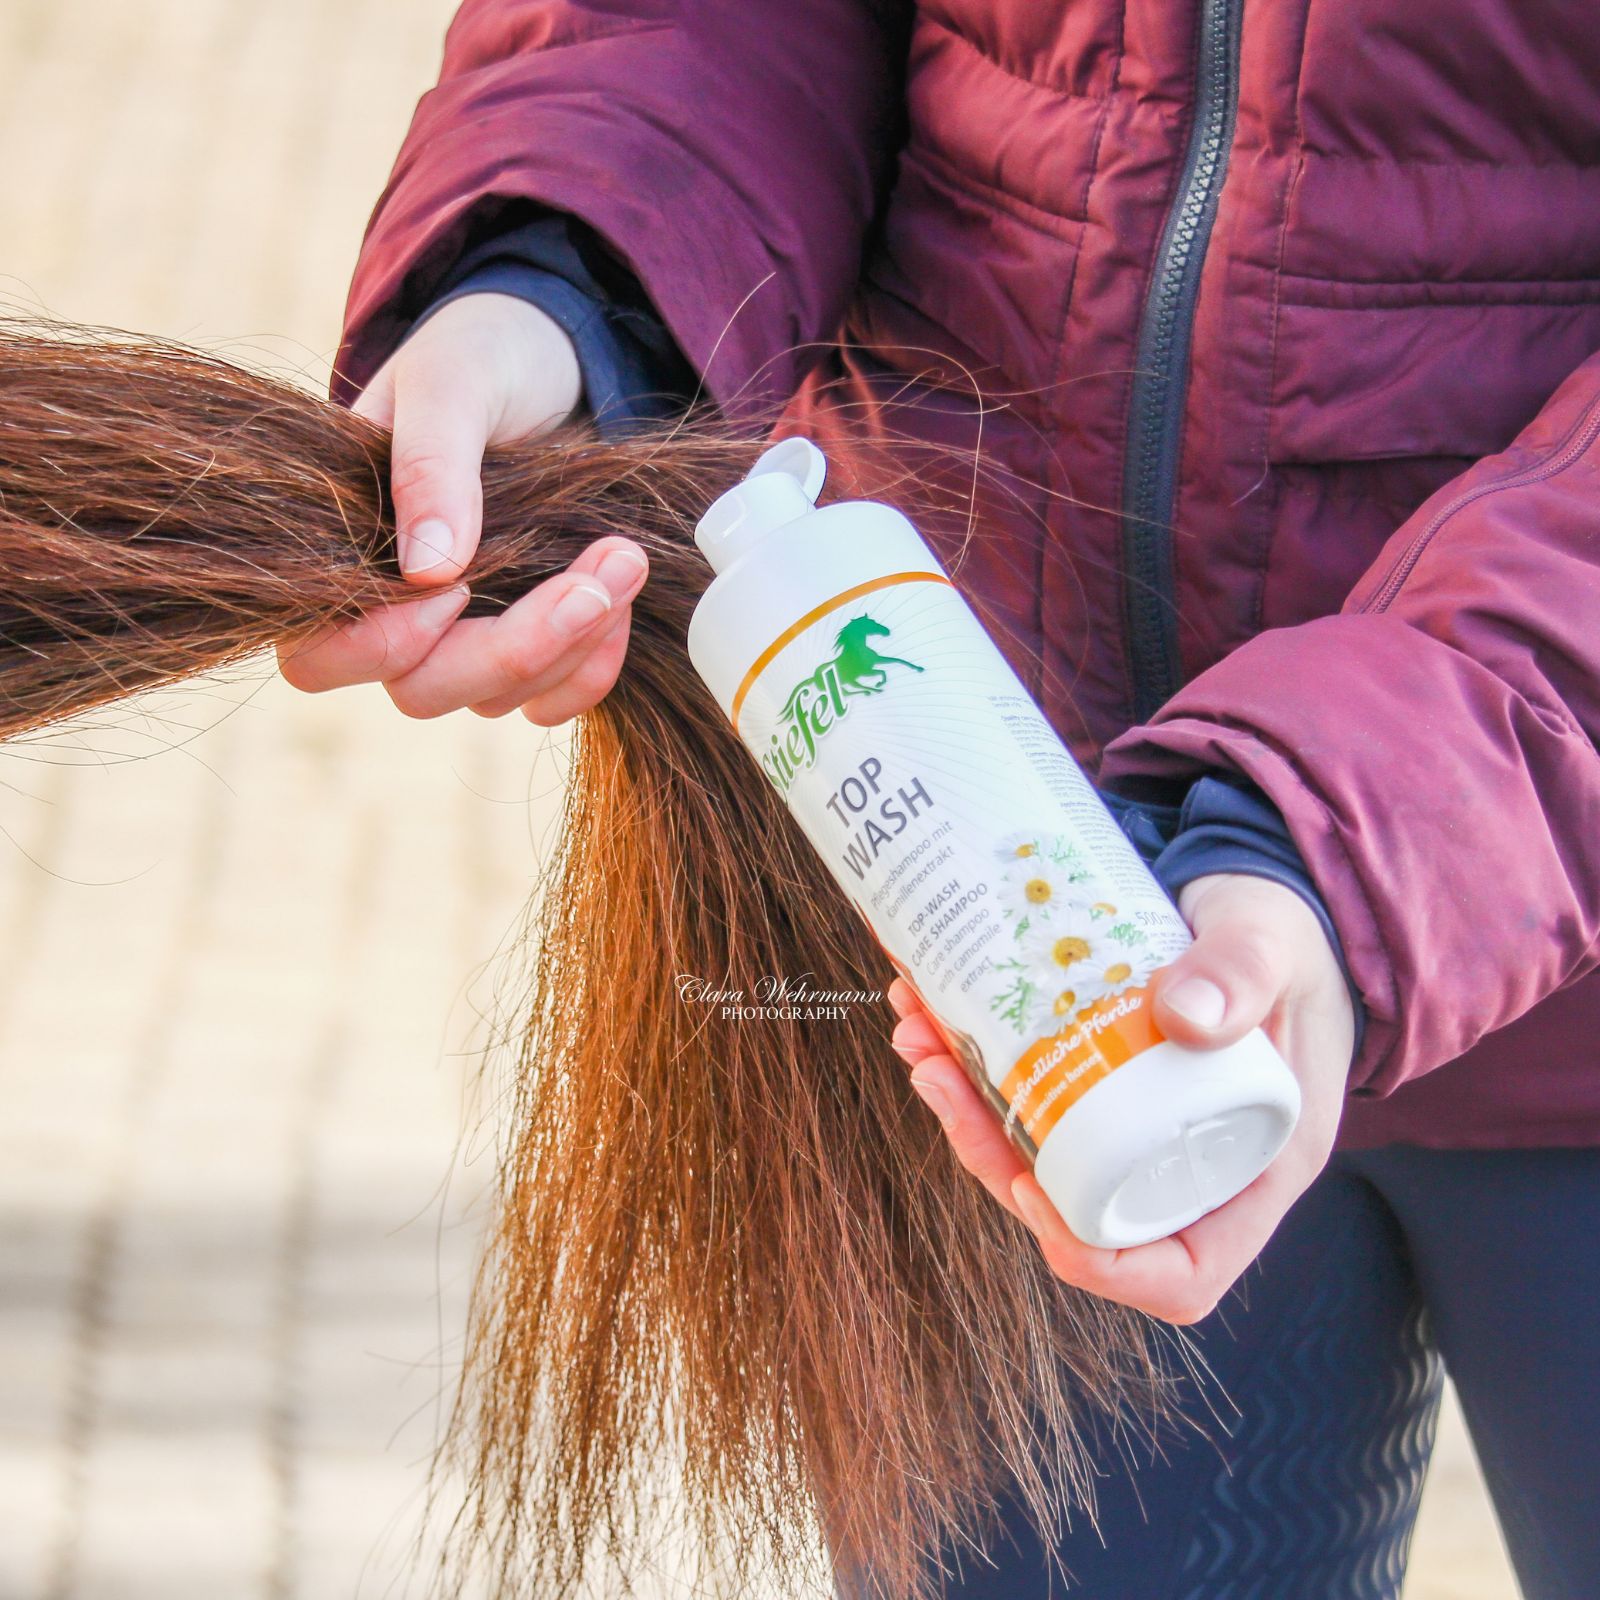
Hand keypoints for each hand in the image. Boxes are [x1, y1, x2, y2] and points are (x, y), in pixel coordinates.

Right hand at [278, 292, 648, 724]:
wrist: (556, 362)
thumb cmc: (480, 356)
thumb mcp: (450, 384)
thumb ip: (428, 464)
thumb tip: (427, 571)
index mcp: (339, 551)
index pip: (321, 657)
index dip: (385, 643)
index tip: (461, 582)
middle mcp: (393, 610)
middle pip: (422, 692)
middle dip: (515, 648)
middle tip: (594, 575)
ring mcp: (463, 636)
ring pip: (496, 700)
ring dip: (571, 643)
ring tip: (624, 554)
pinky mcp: (532, 644)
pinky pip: (553, 699)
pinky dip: (594, 664)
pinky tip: (624, 597)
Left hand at [891, 872, 1354, 1323]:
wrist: (1269, 899)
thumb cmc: (1293, 933)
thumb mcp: (1276, 943)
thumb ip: (1244, 971)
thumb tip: (1183, 1016)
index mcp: (1255, 1169)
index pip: (1183, 1272)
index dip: (1104, 1263)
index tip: (1031, 1193)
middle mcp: (1190, 1166)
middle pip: (1081, 1211)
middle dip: (992, 1157)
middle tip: (937, 1076)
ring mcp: (1142, 1131)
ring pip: (1042, 1158)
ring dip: (968, 1109)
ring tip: (920, 1036)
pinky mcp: (1106, 1089)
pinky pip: (1037, 1104)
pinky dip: (979, 1067)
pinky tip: (936, 1012)